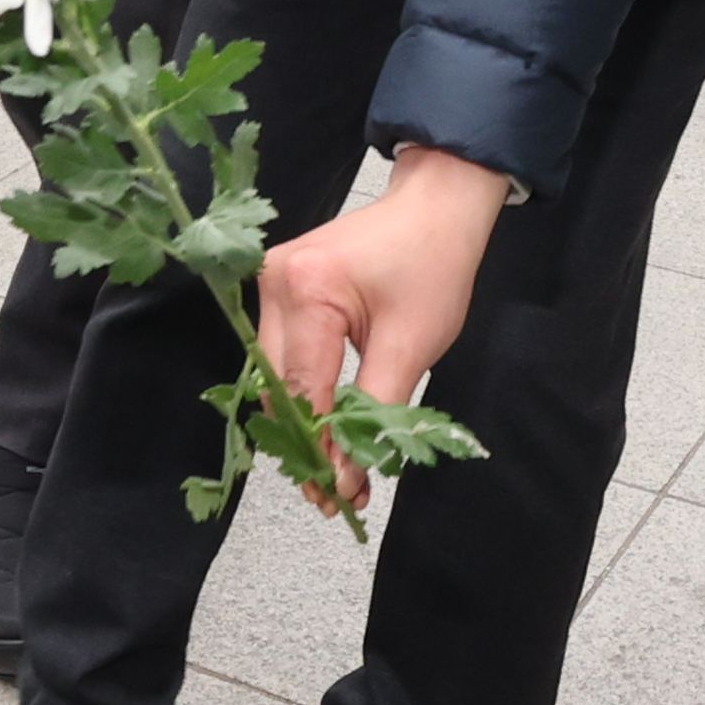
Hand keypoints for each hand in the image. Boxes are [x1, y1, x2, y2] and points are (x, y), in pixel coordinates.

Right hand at [256, 146, 505, 515]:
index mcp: (306, 289)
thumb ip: (374, 413)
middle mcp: (273, 282)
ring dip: (303, 421)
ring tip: (335, 468)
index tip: (335, 496)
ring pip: (273, 374)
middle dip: (304, 442)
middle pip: (276, 385)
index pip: (301, 390)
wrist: (434, 208)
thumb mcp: (411, 346)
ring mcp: (270, 281)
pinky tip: (328, 424)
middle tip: (333, 494)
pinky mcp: (280, 287)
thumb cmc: (431, 263)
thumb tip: (346, 477)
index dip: (317, 448)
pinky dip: (304, 391)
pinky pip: (282, 353)